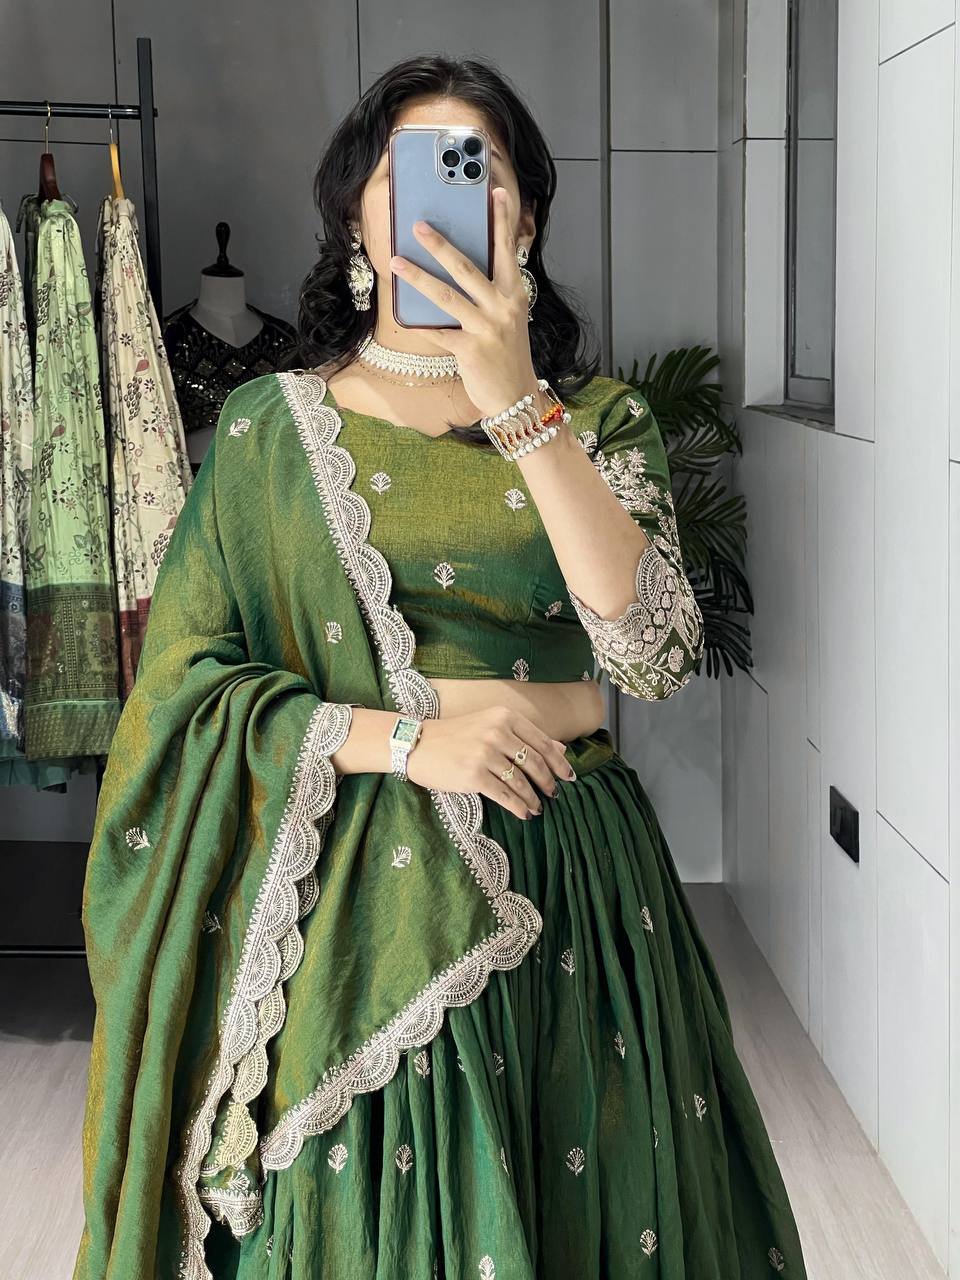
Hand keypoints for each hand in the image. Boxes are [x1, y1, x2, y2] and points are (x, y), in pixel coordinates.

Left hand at [388, 187, 540, 418]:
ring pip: (446, 296)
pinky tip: (401, 315)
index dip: (501, 220)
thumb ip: (491, 294)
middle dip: (440, 245)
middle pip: (467, 268)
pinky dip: (419, 324)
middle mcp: (502, 307)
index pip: (507, 250)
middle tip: (418, 226)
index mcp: (514, 295)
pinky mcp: (469, 349)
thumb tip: (459, 270)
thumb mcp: (508, 319)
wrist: (516, 397)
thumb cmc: (508, 356)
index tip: (496, 192)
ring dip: (418, 277)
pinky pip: (438, 331)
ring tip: (397, 261)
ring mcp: (486, 328)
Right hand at [404, 706, 576, 819]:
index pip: (542, 742)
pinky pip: (505, 795)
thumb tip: (560, 749)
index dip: (559, 762)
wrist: (418, 744)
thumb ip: (525, 736)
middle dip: (549, 782)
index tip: (569, 776)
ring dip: (534, 798)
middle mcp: (497, 732)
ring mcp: (485, 754)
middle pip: (535, 763)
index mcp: (504, 717)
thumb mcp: (491, 726)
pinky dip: (519, 807)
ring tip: (538, 807)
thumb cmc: (456, 736)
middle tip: (554, 793)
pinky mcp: (474, 776)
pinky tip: (524, 813)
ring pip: (521, 782)